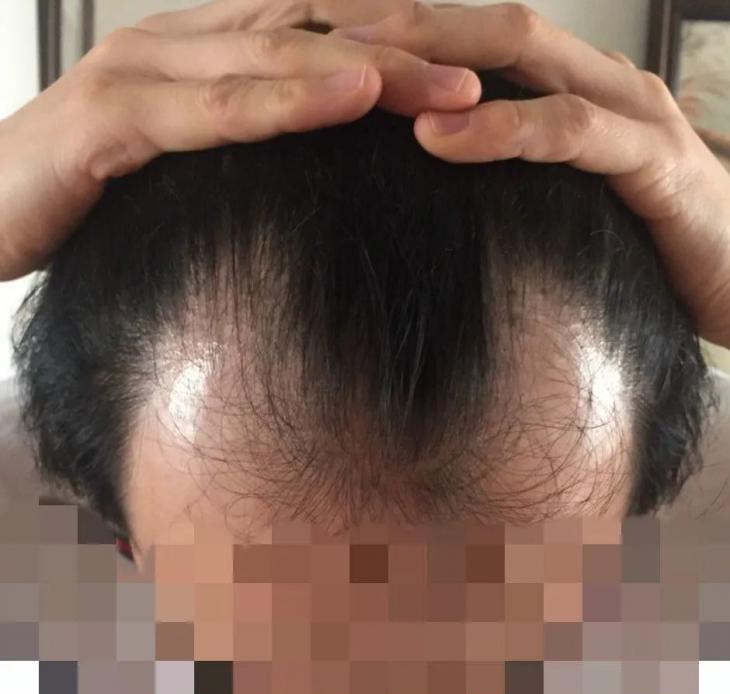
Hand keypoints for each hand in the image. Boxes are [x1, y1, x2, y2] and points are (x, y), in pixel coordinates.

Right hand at [0, 0, 480, 280]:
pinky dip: (283, 100)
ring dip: (370, 68)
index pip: (318, 33)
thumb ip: (238, 153)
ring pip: (275, 56)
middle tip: (491, 73)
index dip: (401, 46)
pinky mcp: (109, 120)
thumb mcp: (177, 168)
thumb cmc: (82, 193)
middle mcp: (177, 43)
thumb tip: (309, 179)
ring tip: (449, 87)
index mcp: (200, 54)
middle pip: (315, 32)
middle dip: (409, 50)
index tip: (474, 76)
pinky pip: (211, 106)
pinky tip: (347, 98)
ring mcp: (142, 72)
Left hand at [334, 2, 729, 349]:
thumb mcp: (565, 197)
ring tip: (367, 72)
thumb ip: (514, 175)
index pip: (483, 40)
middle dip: (410, 24)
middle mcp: (599, 80)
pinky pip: (572, 129)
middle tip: (329, 32)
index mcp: (573, 87)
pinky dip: (503, 127)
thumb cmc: (646, 236)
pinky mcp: (655, 158)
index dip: (411, 30)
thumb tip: (433, 174)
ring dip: (441, 61)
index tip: (335, 37)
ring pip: (528, 59)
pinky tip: (440, 137)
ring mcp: (632, 110)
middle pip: (495, 27)